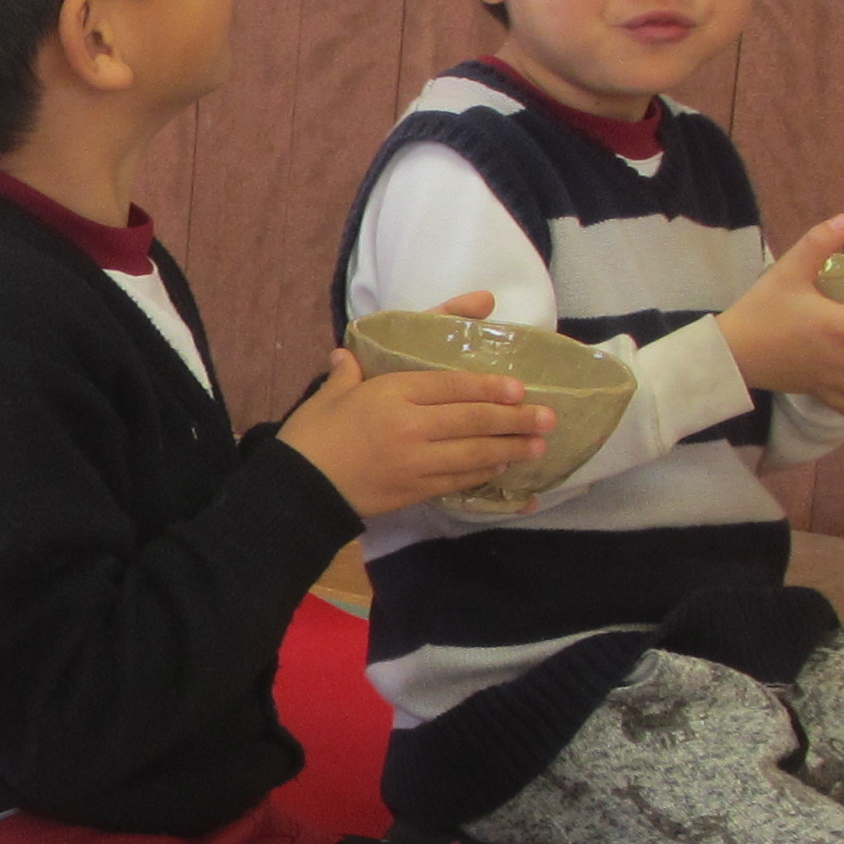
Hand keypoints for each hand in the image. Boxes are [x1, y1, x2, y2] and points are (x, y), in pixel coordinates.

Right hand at [281, 293, 557, 518]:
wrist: (298, 490)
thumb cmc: (311, 435)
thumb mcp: (330, 395)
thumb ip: (348, 371)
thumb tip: (348, 352)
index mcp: (391, 394)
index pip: (451, 386)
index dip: (488, 387)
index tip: (518, 388)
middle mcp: (410, 426)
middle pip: (472, 419)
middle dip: (513, 419)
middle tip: (546, 418)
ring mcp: (415, 462)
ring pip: (473, 453)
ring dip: (508, 449)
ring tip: (537, 446)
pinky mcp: (414, 490)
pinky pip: (457, 480)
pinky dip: (482, 474)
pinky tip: (501, 468)